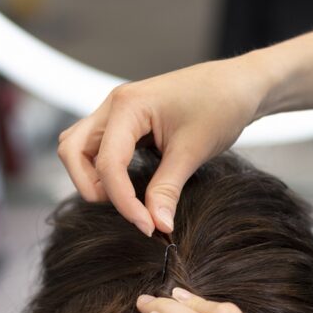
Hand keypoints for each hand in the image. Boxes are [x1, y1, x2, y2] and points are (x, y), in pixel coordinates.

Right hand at [57, 54, 271, 235]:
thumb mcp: (193, 151)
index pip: (107, 163)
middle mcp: (114, 105)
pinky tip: (133, 186)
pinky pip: (97, 146)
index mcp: (128, 105)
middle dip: (92, 187)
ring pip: (78, 147)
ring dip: (92, 177)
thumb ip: (168, 189)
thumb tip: (157, 226)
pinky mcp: (126, 121)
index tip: (149, 228)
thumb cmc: (220, 106)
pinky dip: (104, 169)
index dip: (123, 202)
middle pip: (73, 151)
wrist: (239, 84)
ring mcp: (117, 112)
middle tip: (129, 210)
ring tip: (127, 198)